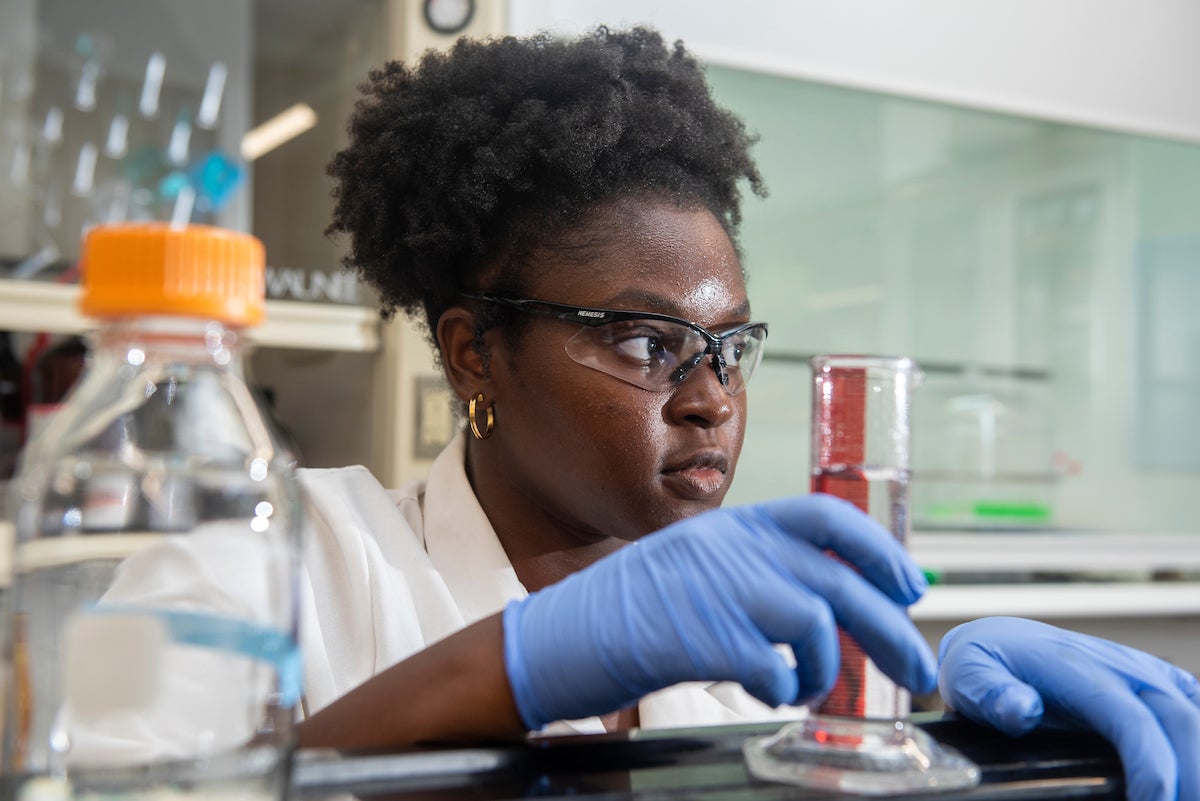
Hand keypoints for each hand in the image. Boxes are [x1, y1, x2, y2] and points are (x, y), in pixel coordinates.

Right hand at [502, 494, 936, 728]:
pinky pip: (773, 667)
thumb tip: (820, 599)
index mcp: (731, 525)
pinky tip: (765, 692)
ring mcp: (715, 589)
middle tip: (917, 672)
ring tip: (806, 688)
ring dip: (825, 668)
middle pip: (840, 581)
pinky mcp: (699, 637)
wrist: (553, 638)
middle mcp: (730, 548)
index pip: (827, 517)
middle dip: (892, 631)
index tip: (911, 584)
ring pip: (816, 624)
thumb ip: (751, 569)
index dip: (880, 551)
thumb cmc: (623, 610)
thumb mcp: (693, 567)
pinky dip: (782, 687)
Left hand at [938, 617, 1199, 800]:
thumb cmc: (986, 663)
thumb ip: (993, 694)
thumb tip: (1022, 710)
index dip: (1151, 765)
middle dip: (1189, 775)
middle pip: (1180, 722)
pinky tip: (1189, 773)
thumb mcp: (969, 674)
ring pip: (1193, 718)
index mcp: (1076, 668)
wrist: (999, 640)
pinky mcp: (1159, 684)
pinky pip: (1193, 710)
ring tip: (1182, 795)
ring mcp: (1144, 674)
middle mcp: (1121, 668)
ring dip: (1195, 763)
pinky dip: (1196, 745)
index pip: (1130, 718)